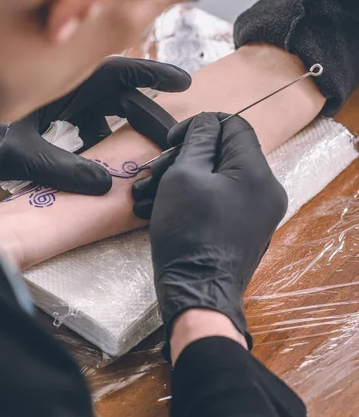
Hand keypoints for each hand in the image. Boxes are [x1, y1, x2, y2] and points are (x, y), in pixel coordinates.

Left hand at [0, 58, 189, 194]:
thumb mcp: (20, 153)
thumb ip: (64, 168)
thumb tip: (108, 184)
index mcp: (58, 80)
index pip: (115, 69)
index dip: (152, 73)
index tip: (185, 82)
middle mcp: (62, 89)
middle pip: (117, 95)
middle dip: (147, 114)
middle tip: (172, 138)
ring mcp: (56, 107)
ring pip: (104, 114)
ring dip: (126, 132)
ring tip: (148, 155)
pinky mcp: (49, 125)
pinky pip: (85, 131)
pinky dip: (101, 145)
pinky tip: (108, 165)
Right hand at [133, 112, 286, 345]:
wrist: (197, 294)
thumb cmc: (188, 233)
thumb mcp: (185, 176)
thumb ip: (199, 140)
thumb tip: (208, 123)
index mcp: (257, 172)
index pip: (233, 126)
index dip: (200, 125)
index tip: (172, 140)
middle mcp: (267, 189)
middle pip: (226, 152)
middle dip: (187, 155)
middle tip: (156, 171)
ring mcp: (259, 211)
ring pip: (220, 176)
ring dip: (186, 177)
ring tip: (150, 190)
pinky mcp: (248, 227)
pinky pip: (223, 198)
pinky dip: (196, 195)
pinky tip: (164, 203)